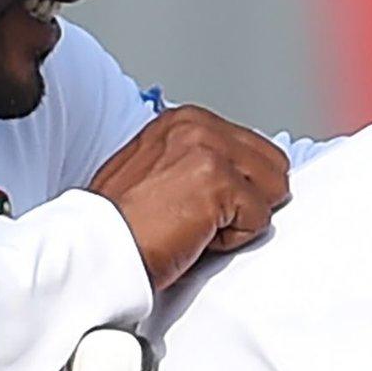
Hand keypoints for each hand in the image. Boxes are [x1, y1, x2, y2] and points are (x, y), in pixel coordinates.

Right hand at [91, 106, 290, 290]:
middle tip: (197, 218)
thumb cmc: (122, 223)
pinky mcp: (218, 181)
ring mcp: (209, 149)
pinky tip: (193, 236)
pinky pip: (259, 220)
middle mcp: (198, 125)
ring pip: (273, 192)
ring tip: (194, 225)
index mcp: (186, 120)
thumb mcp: (159, 172)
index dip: (238, 190)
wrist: (97, 249)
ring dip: (239, 220)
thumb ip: (200, 163)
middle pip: (275, 168)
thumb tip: (243, 178)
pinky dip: (230, 240)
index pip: (258, 151)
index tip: (196, 204)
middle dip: (247, 201)